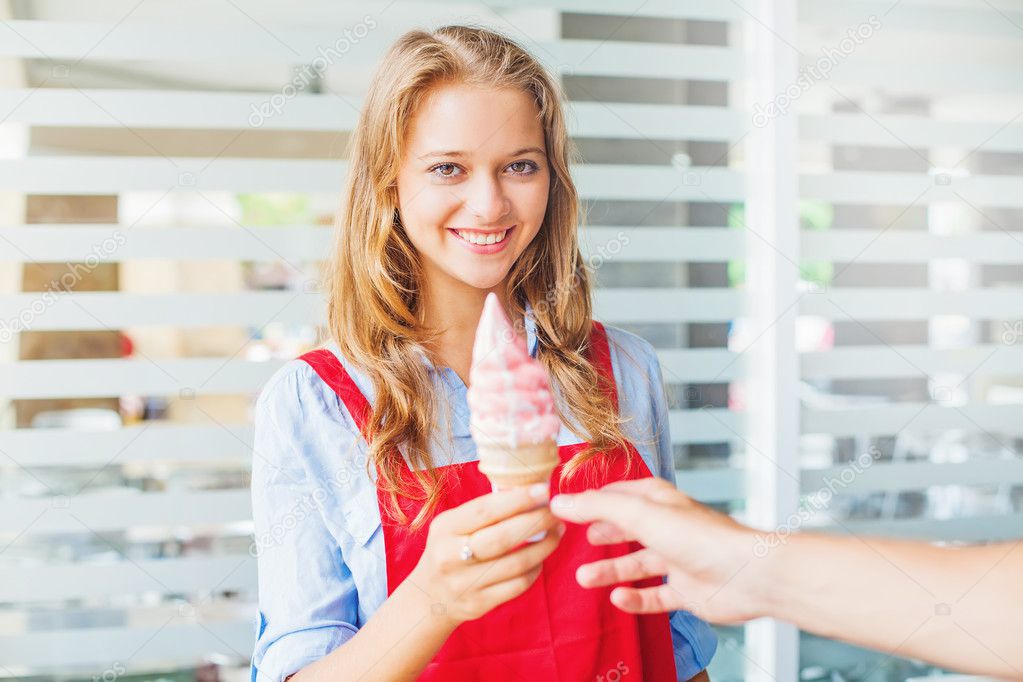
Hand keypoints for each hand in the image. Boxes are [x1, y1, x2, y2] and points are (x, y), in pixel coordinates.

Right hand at [409, 483, 563, 625]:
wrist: (430, 597)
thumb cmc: (449, 550)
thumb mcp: (452, 526)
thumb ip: (483, 511)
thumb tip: (527, 492)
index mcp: (446, 528)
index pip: (485, 510)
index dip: (517, 499)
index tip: (542, 490)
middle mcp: (451, 556)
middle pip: (503, 537)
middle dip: (536, 521)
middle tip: (556, 511)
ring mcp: (465, 583)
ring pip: (516, 563)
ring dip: (544, 545)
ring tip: (557, 531)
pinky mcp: (479, 604)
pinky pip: (517, 585)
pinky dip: (535, 569)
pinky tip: (541, 557)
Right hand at [550, 478, 765, 623]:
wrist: (747, 574)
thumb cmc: (699, 536)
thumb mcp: (639, 514)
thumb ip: (597, 508)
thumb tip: (559, 501)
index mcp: (657, 501)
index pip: (616, 495)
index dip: (590, 501)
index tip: (561, 509)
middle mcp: (666, 527)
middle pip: (625, 529)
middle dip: (600, 535)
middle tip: (574, 542)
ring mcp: (677, 559)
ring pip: (636, 564)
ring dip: (610, 571)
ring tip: (584, 578)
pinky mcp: (686, 590)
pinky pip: (654, 596)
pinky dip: (635, 599)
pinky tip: (618, 599)